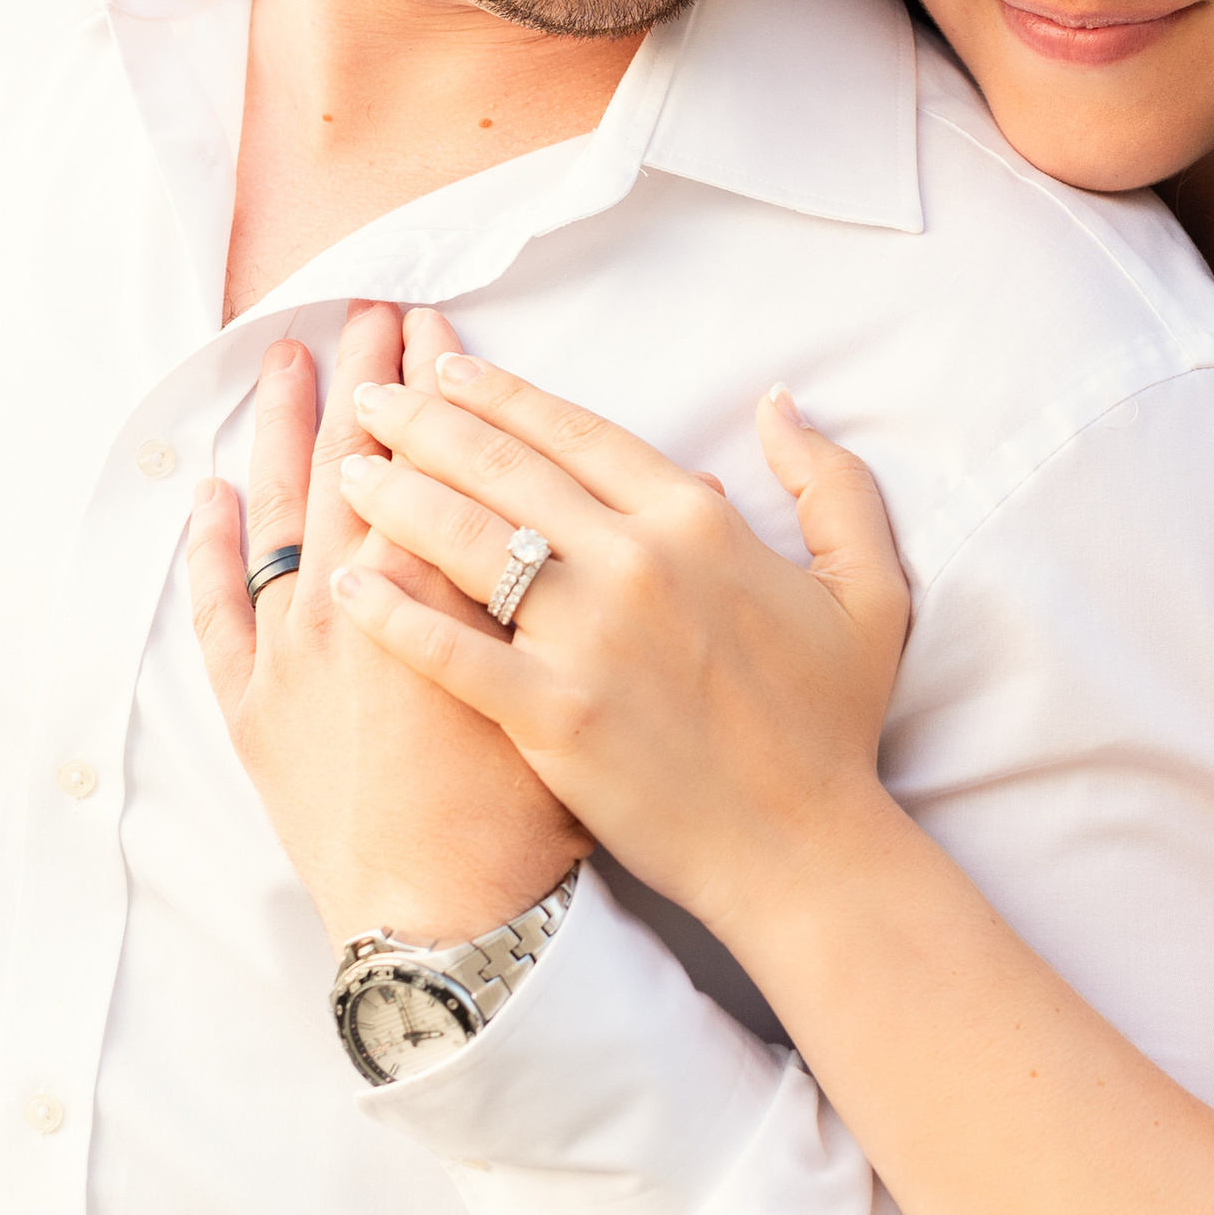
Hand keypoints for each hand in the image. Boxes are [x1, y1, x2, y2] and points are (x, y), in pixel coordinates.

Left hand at [325, 353, 910, 948]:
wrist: (805, 848)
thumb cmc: (833, 723)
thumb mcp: (869, 586)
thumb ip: (832, 483)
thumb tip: (778, 404)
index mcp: (700, 523)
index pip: (577, 434)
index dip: (502, 393)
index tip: (445, 367)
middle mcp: (636, 564)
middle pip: (504, 471)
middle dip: (424, 423)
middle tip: (371, 398)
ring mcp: (589, 640)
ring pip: (465, 542)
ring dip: (395, 494)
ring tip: (344, 469)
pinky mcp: (550, 716)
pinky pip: (449, 650)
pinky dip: (393, 611)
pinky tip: (346, 582)